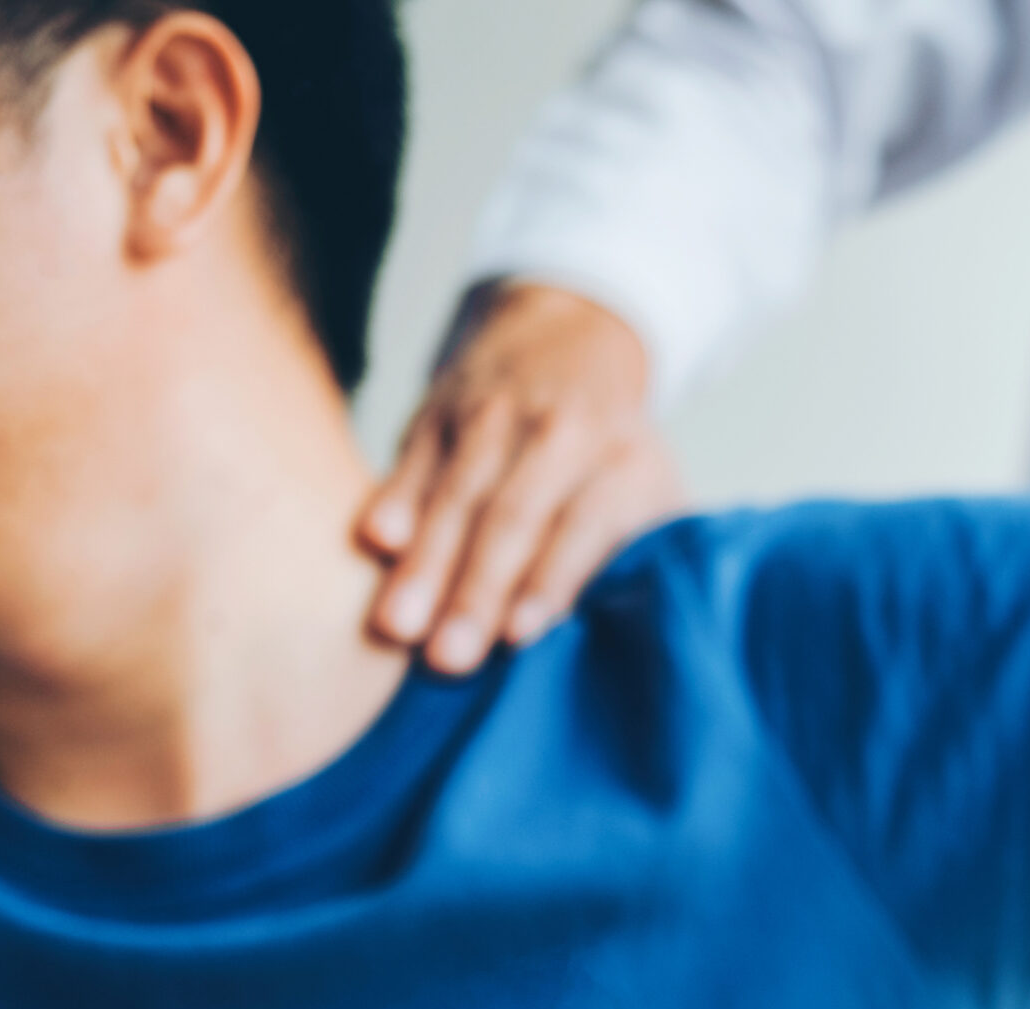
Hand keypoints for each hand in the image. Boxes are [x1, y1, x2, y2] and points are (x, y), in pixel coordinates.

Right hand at [359, 283, 685, 672]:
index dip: (553, 578)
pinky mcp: (439, 410)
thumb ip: (643, 548)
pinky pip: (414, 459)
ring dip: (427, 562)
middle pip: (513, 516)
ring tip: (397, 626)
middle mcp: (559, 434)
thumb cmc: (617, 448)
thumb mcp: (654, 485)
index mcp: (620, 460)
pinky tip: (375, 541)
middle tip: (447, 658)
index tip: (520, 635)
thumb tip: (634, 632)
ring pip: (457, 493)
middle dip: (477, 590)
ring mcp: (493, 417)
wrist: (573, 329)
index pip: (585, 523)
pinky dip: (394, 497)